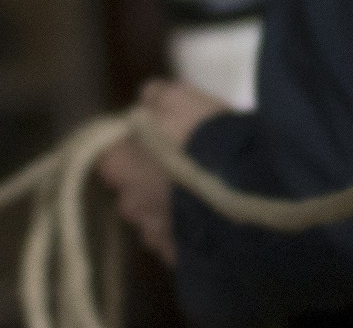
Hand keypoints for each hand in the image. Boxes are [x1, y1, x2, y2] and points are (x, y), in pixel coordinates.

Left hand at [97, 78, 230, 264]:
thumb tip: (146, 97)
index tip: (159, 135)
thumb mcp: (179, 97)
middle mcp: (127, 202)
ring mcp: (152, 234)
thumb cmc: (203, 136)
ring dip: (174, 205)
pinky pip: (180, 240)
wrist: (242, 185)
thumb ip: (154, 96)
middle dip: (154, 177)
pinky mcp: (179, 256)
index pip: (111, 153)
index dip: (134, 142)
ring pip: (157, 216)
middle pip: (134, 187)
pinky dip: (192, 229)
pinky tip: (214, 214)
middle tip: (187, 161)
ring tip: (207, 190)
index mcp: (118, 163)